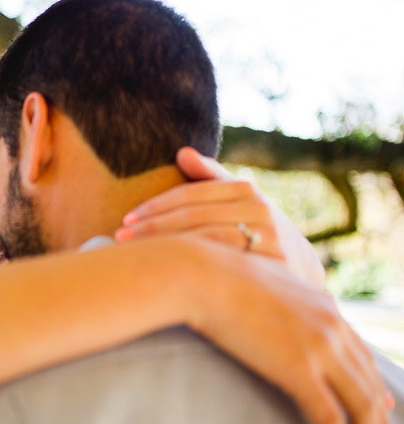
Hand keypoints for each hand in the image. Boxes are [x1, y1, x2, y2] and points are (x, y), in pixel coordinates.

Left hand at [115, 147, 324, 286]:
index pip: (189, 194)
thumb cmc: (259, 231)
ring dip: (165, 246)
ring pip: (205, 239)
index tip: (127, 219)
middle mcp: (258, 208)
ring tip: (133, 254)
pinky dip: (192, 267)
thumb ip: (211, 177)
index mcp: (245, 190)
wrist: (304, 270)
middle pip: (193, 215)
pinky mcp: (272, 263)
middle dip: (152, 227)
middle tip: (120, 237)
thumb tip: (182, 152)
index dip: (155, 206)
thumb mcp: (240, 200)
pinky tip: (167, 272)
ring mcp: (267, 236)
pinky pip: (223, 264)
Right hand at [182, 238, 396, 423]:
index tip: (381, 405)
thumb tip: (268, 305)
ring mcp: (320, 348)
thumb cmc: (216, 276)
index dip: (373, 382)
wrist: (202, 277)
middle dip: (380, 418)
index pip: (360, 351)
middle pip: (369, 382)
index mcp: (324, 304)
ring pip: (361, 405)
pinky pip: (330, 419)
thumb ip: (279, 298)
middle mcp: (332, 326)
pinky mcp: (301, 370)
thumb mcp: (262, 280)